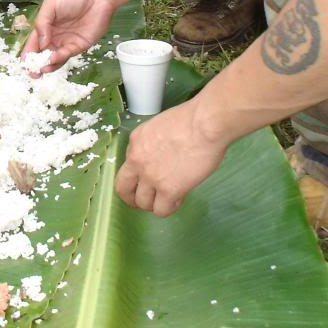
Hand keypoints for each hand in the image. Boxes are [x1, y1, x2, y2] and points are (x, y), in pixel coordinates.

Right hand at [23, 0, 115, 74]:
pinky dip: (59, 59)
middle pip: (43, 54)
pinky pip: (67, 54)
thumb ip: (42, 23)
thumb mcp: (50, 5)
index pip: (34, 43)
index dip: (28, 54)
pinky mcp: (79, 46)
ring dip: (48, 65)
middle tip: (32, 73)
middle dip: (36, 64)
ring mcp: (67, 42)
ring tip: (42, 70)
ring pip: (55, 58)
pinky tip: (52, 59)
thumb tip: (40, 43)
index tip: (23, 64)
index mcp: (46, 27)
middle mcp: (55, 37)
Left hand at [115, 98, 229, 216]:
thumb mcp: (160, 126)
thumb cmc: (191, 118)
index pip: (127, 165)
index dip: (135, 176)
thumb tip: (160, 155)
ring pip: (143, 203)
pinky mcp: (168, 190)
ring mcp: (151, 177)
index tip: (143, 180)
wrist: (204, 124)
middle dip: (132, 198)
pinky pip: (161, 210)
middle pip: (123, 188)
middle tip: (143, 200)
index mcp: (135, 141)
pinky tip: (177, 200)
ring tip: (165, 201)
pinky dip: (168, 208)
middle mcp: (137, 160)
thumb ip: (153, 143)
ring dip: (152, 204)